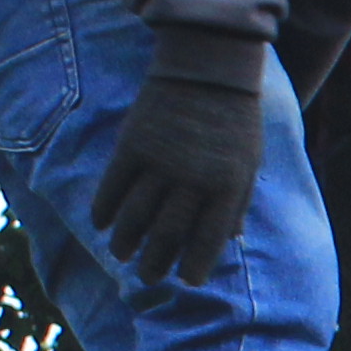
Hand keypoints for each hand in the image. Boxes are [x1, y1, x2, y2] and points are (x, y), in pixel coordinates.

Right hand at [92, 65, 265, 280]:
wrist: (209, 68)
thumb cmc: (235, 119)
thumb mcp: (249, 162)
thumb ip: (238, 202)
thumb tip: (231, 242)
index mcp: (226, 186)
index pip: (207, 240)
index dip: (195, 266)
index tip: (187, 282)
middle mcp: (193, 179)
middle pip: (167, 234)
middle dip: (155, 263)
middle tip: (148, 279)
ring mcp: (160, 162)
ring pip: (136, 216)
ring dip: (126, 242)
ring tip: (122, 256)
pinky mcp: (133, 143)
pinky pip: (113, 186)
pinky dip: (105, 209)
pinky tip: (101, 224)